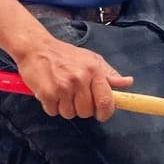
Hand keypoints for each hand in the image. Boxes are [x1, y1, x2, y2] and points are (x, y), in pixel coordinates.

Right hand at [15, 37, 133, 120]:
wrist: (36, 48)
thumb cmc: (65, 54)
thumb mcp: (91, 59)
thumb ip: (109, 74)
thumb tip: (127, 82)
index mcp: (93, 70)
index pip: (106, 100)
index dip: (106, 112)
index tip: (103, 114)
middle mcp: (80, 79)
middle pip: (87, 111)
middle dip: (82, 108)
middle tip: (76, 97)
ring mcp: (63, 87)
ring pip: (70, 114)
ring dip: (66, 108)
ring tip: (62, 93)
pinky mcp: (47, 94)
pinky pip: (54, 112)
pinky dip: (52, 107)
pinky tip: (51, 93)